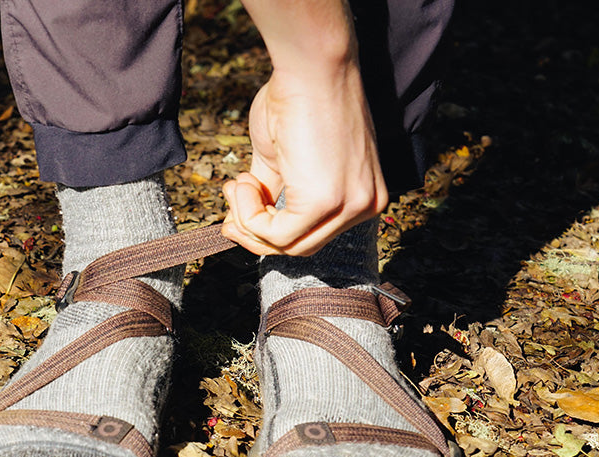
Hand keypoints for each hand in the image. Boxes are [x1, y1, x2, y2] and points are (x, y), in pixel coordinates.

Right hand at [221, 63, 388, 255]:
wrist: (309, 66)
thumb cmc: (298, 99)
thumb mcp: (283, 158)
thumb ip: (273, 193)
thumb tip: (243, 223)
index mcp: (363, 195)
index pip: (315, 234)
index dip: (270, 227)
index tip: (241, 199)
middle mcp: (366, 205)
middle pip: (302, 247)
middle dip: (256, 231)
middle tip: (232, 198)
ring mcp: (351, 207)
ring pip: (289, 246)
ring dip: (249, 220)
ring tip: (238, 184)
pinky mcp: (327, 203)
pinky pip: (276, 234)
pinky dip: (249, 214)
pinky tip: (242, 183)